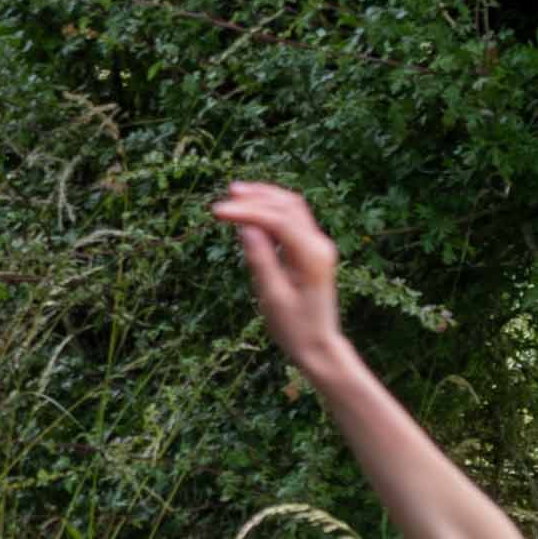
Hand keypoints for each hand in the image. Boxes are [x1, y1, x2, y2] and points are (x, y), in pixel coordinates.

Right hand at [212, 180, 355, 377]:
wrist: (319, 345)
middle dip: (257, 198)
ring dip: (265, 198)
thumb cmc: (294, 327)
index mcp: (312, 256)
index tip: (218, 212)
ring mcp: (318, 245)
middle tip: (226, 195)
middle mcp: (319, 245)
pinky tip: (252, 211)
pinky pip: (293, 220)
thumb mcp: (273, 297)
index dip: (248, 212)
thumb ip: (261, 260)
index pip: (279, 221)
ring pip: (292, 208)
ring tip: (237, 193)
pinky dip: (272, 210)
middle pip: (288, 206)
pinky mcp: (312, 250)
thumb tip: (245, 228)